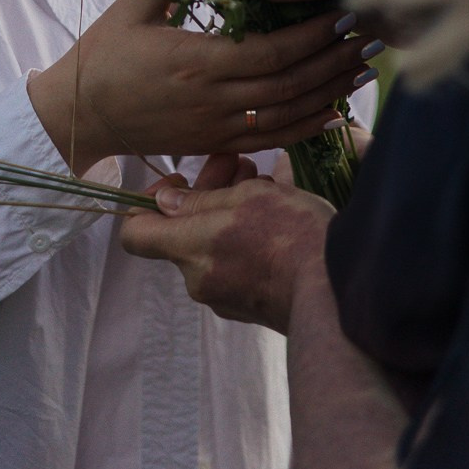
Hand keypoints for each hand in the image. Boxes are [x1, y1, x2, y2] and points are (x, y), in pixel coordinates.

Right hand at [27, 0, 372, 173]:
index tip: (344, 13)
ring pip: (286, 115)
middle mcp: (213, 99)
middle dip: (334, 61)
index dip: (313, 36)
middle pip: (289, 84)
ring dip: (329, 93)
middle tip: (371, 36)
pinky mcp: (212, 143)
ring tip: (363, 69)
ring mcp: (215, 127)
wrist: (78, 116)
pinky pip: (269, 139)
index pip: (270, 51)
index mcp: (197, 61)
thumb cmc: (103, 54)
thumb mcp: (134, 6)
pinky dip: (305, 127)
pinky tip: (332, 111)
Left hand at [121, 153, 332, 333]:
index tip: (178, 181)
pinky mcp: (249, 305)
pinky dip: (243, 237)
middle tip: (238, 164)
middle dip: (206, 192)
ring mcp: (223, 296)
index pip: (134, 234)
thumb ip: (200, 200)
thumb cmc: (290, 234)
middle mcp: (197, 278)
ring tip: (264, 182)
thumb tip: (165, 202)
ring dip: (229, 210)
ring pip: (210, 244)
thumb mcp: (247, 198)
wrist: (334, 291)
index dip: (146, 203)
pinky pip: (231, 264)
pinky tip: (275, 214)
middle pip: (182, 232)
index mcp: (189, 248)